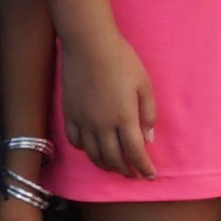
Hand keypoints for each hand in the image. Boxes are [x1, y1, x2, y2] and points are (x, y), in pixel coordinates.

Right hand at [61, 29, 156, 181]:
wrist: (89, 44)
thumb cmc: (122, 60)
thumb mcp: (144, 84)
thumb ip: (148, 113)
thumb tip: (148, 138)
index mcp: (124, 117)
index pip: (135, 153)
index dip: (143, 168)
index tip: (150, 176)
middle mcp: (102, 125)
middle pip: (114, 159)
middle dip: (126, 170)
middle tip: (134, 175)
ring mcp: (83, 121)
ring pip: (93, 155)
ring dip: (106, 165)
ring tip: (115, 167)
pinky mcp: (70, 114)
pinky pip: (76, 142)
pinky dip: (86, 151)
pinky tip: (93, 150)